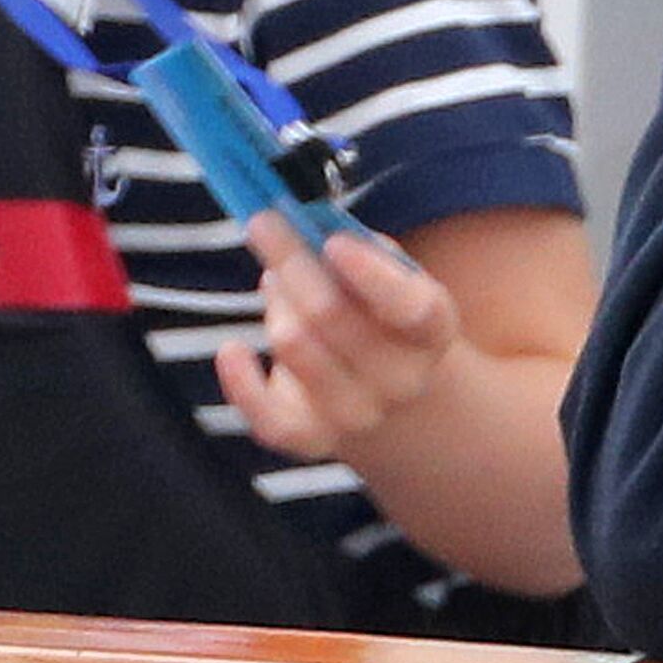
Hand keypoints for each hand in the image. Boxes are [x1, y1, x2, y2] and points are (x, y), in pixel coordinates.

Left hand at [212, 217, 464, 461]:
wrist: (385, 392)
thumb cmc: (377, 313)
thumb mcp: (385, 276)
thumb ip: (356, 250)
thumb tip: (305, 229)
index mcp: (430, 331)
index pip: (412, 308)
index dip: (372, 275)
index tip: (332, 242)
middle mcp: (401, 381)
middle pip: (332, 316)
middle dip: (291, 262)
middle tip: (263, 223)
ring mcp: (358, 416)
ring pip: (295, 346)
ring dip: (276, 303)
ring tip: (275, 280)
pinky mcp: (313, 440)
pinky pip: (270, 420)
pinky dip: (242, 384)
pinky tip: (232, 350)